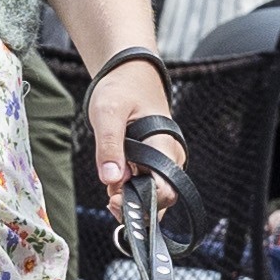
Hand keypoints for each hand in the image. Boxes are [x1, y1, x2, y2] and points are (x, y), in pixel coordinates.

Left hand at [86, 54, 176, 207]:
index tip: (114, 196)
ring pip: (154, 197)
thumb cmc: (122, 88)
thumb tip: (111, 179)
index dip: (141, 202)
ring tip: (110, 185)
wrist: (130, 75)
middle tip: (109, 195)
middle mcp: (171, 158)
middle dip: (134, 205)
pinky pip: (148, 189)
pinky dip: (130, 192)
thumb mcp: (107, 112)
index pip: (165, 190)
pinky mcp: (154, 165)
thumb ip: (109, 145)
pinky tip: (115, 182)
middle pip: (162, 200)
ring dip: (130, 200)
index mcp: (165, 146)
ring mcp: (164, 163)